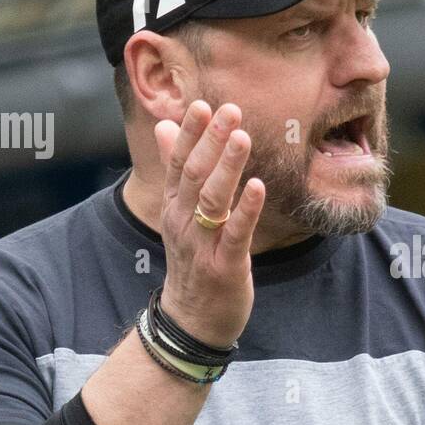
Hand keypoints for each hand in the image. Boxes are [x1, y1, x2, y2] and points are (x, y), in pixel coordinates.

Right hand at [153, 100, 265, 346]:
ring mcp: (202, 245)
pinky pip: (235, 234)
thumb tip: (165, 126)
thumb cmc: (192, 261)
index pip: (179, 163)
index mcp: (174, 207)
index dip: (189, 134)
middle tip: (229, 110)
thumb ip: (174, 169)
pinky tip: (259, 187)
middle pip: (195, 175)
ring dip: (227, 168)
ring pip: (212, 200)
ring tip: (242, 138)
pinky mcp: (224, 267)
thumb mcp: (179, 214)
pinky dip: (246, 210)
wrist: (192, 320)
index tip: (202, 104)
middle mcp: (183, 222)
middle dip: (211, 142)